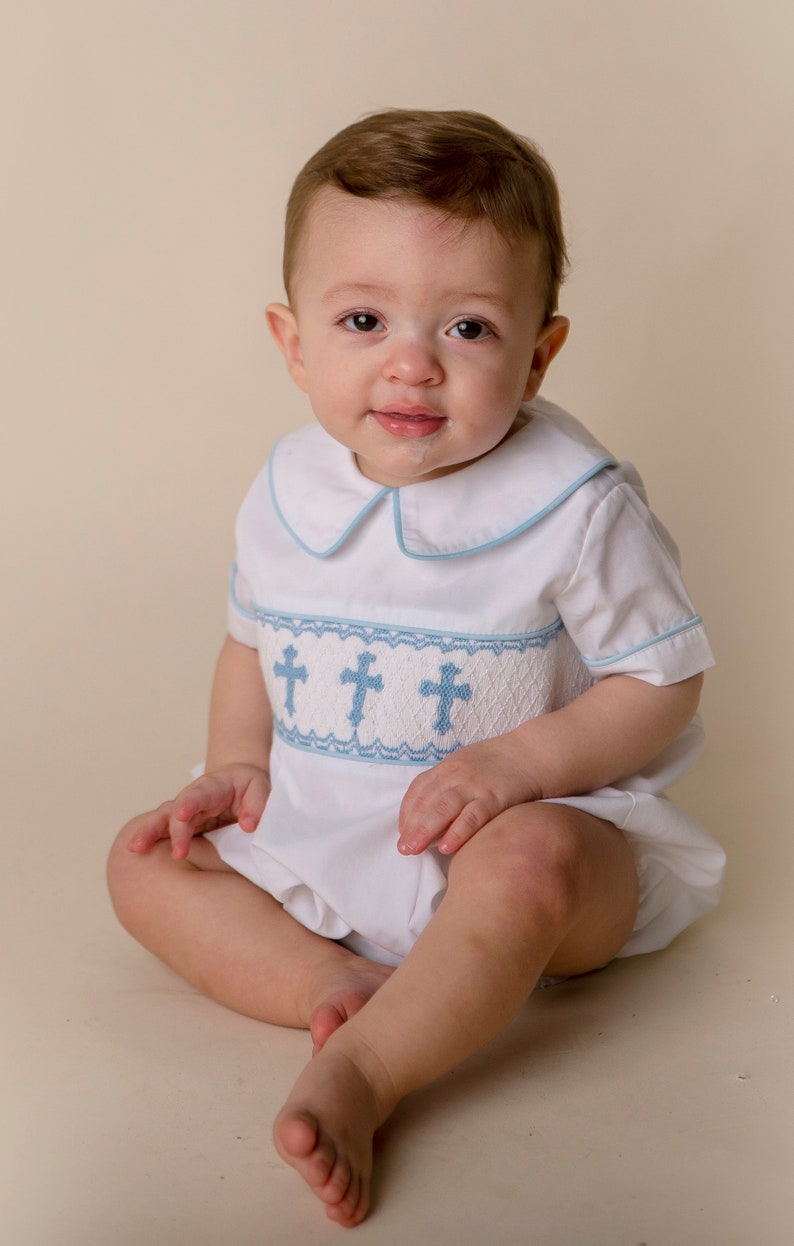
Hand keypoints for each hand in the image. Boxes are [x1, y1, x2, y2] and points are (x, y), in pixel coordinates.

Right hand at [125, 763, 270, 860]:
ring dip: (149, 834)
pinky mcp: (184, 826)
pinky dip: (151, 842)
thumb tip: (249, 826)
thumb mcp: (261, 787)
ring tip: (134, 848)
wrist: (238, 781)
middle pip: (173, 810)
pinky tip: (138, 855)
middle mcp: (193, 799)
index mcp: (213, 787)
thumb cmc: (249, 785)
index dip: (189, 804)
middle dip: (165, 827)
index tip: (182, 815)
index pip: (198, 794)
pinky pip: (165, 833)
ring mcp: (185, 813)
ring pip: (162, 820)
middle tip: (167, 851)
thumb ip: (257, 804)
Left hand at [397, 734, 541, 856]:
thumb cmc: (501, 763)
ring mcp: (475, 785)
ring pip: (443, 808)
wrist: (533, 753)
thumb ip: (450, 784)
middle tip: (403, 848)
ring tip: (414, 849)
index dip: (408, 811)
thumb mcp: (468, 764)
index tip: (402, 831)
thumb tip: (432, 812)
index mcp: (448, 766)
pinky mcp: (494, 798)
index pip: (419, 789)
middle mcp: (457, 774)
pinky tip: (446, 847)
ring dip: (425, 830)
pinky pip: (472, 816)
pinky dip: (457, 832)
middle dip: (412, 826)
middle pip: (427, 801)